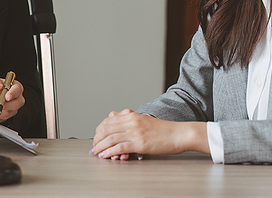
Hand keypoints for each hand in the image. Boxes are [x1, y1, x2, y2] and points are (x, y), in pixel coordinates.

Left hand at [0, 74, 24, 121]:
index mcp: (14, 86)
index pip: (18, 89)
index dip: (13, 93)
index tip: (7, 96)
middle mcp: (16, 98)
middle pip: (16, 103)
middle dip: (5, 105)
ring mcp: (12, 108)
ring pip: (8, 112)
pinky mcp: (6, 116)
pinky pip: (0, 118)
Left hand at [91, 109, 207, 159]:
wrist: (178, 134)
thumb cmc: (164, 129)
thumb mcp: (144, 119)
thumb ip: (129, 119)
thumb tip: (115, 117)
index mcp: (132, 115)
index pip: (108, 121)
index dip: (99, 130)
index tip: (96, 137)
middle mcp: (132, 122)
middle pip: (106, 129)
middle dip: (97, 139)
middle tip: (93, 146)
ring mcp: (135, 132)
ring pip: (110, 138)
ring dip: (100, 146)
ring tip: (96, 152)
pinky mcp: (139, 143)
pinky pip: (119, 147)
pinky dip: (109, 152)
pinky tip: (105, 155)